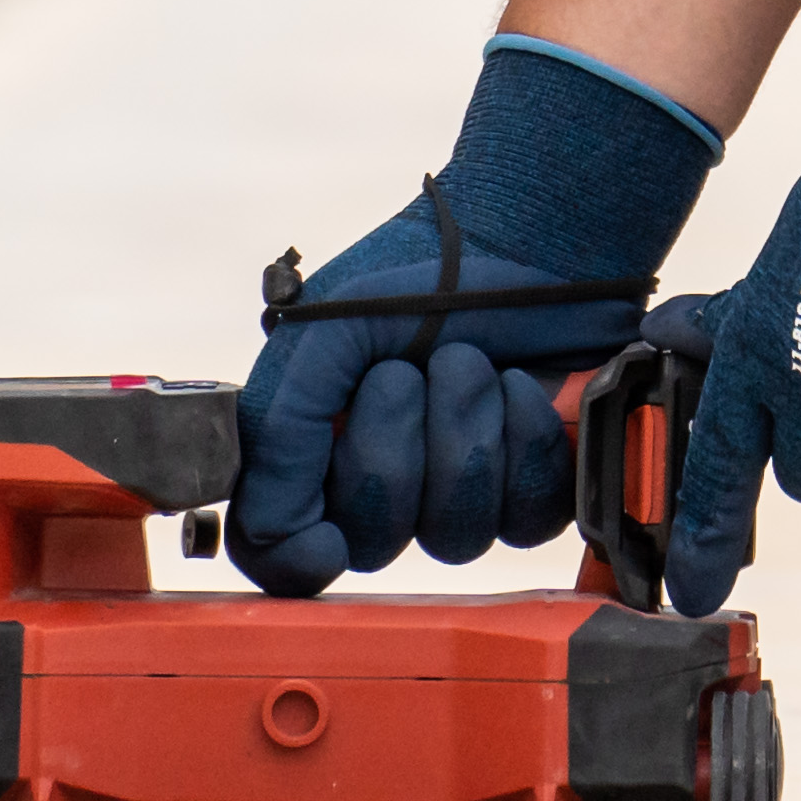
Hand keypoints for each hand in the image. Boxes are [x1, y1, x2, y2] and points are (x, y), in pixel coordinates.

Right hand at [230, 39, 722, 593]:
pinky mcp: (531, 486)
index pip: (282, 550)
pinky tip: (519, 387)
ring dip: (462, 434)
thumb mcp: (322, 335)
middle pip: (375, 544)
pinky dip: (525, 443)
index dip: (297, 562)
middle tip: (406, 371)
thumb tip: (268, 529)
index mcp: (317, 452)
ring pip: (455, 536)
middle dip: (392, 452)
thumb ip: (279, 430)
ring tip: (469, 362)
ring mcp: (460, 490)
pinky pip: (526, 517)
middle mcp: (386, 483)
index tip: (325, 543)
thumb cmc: (417, 277)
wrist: (523, 238)